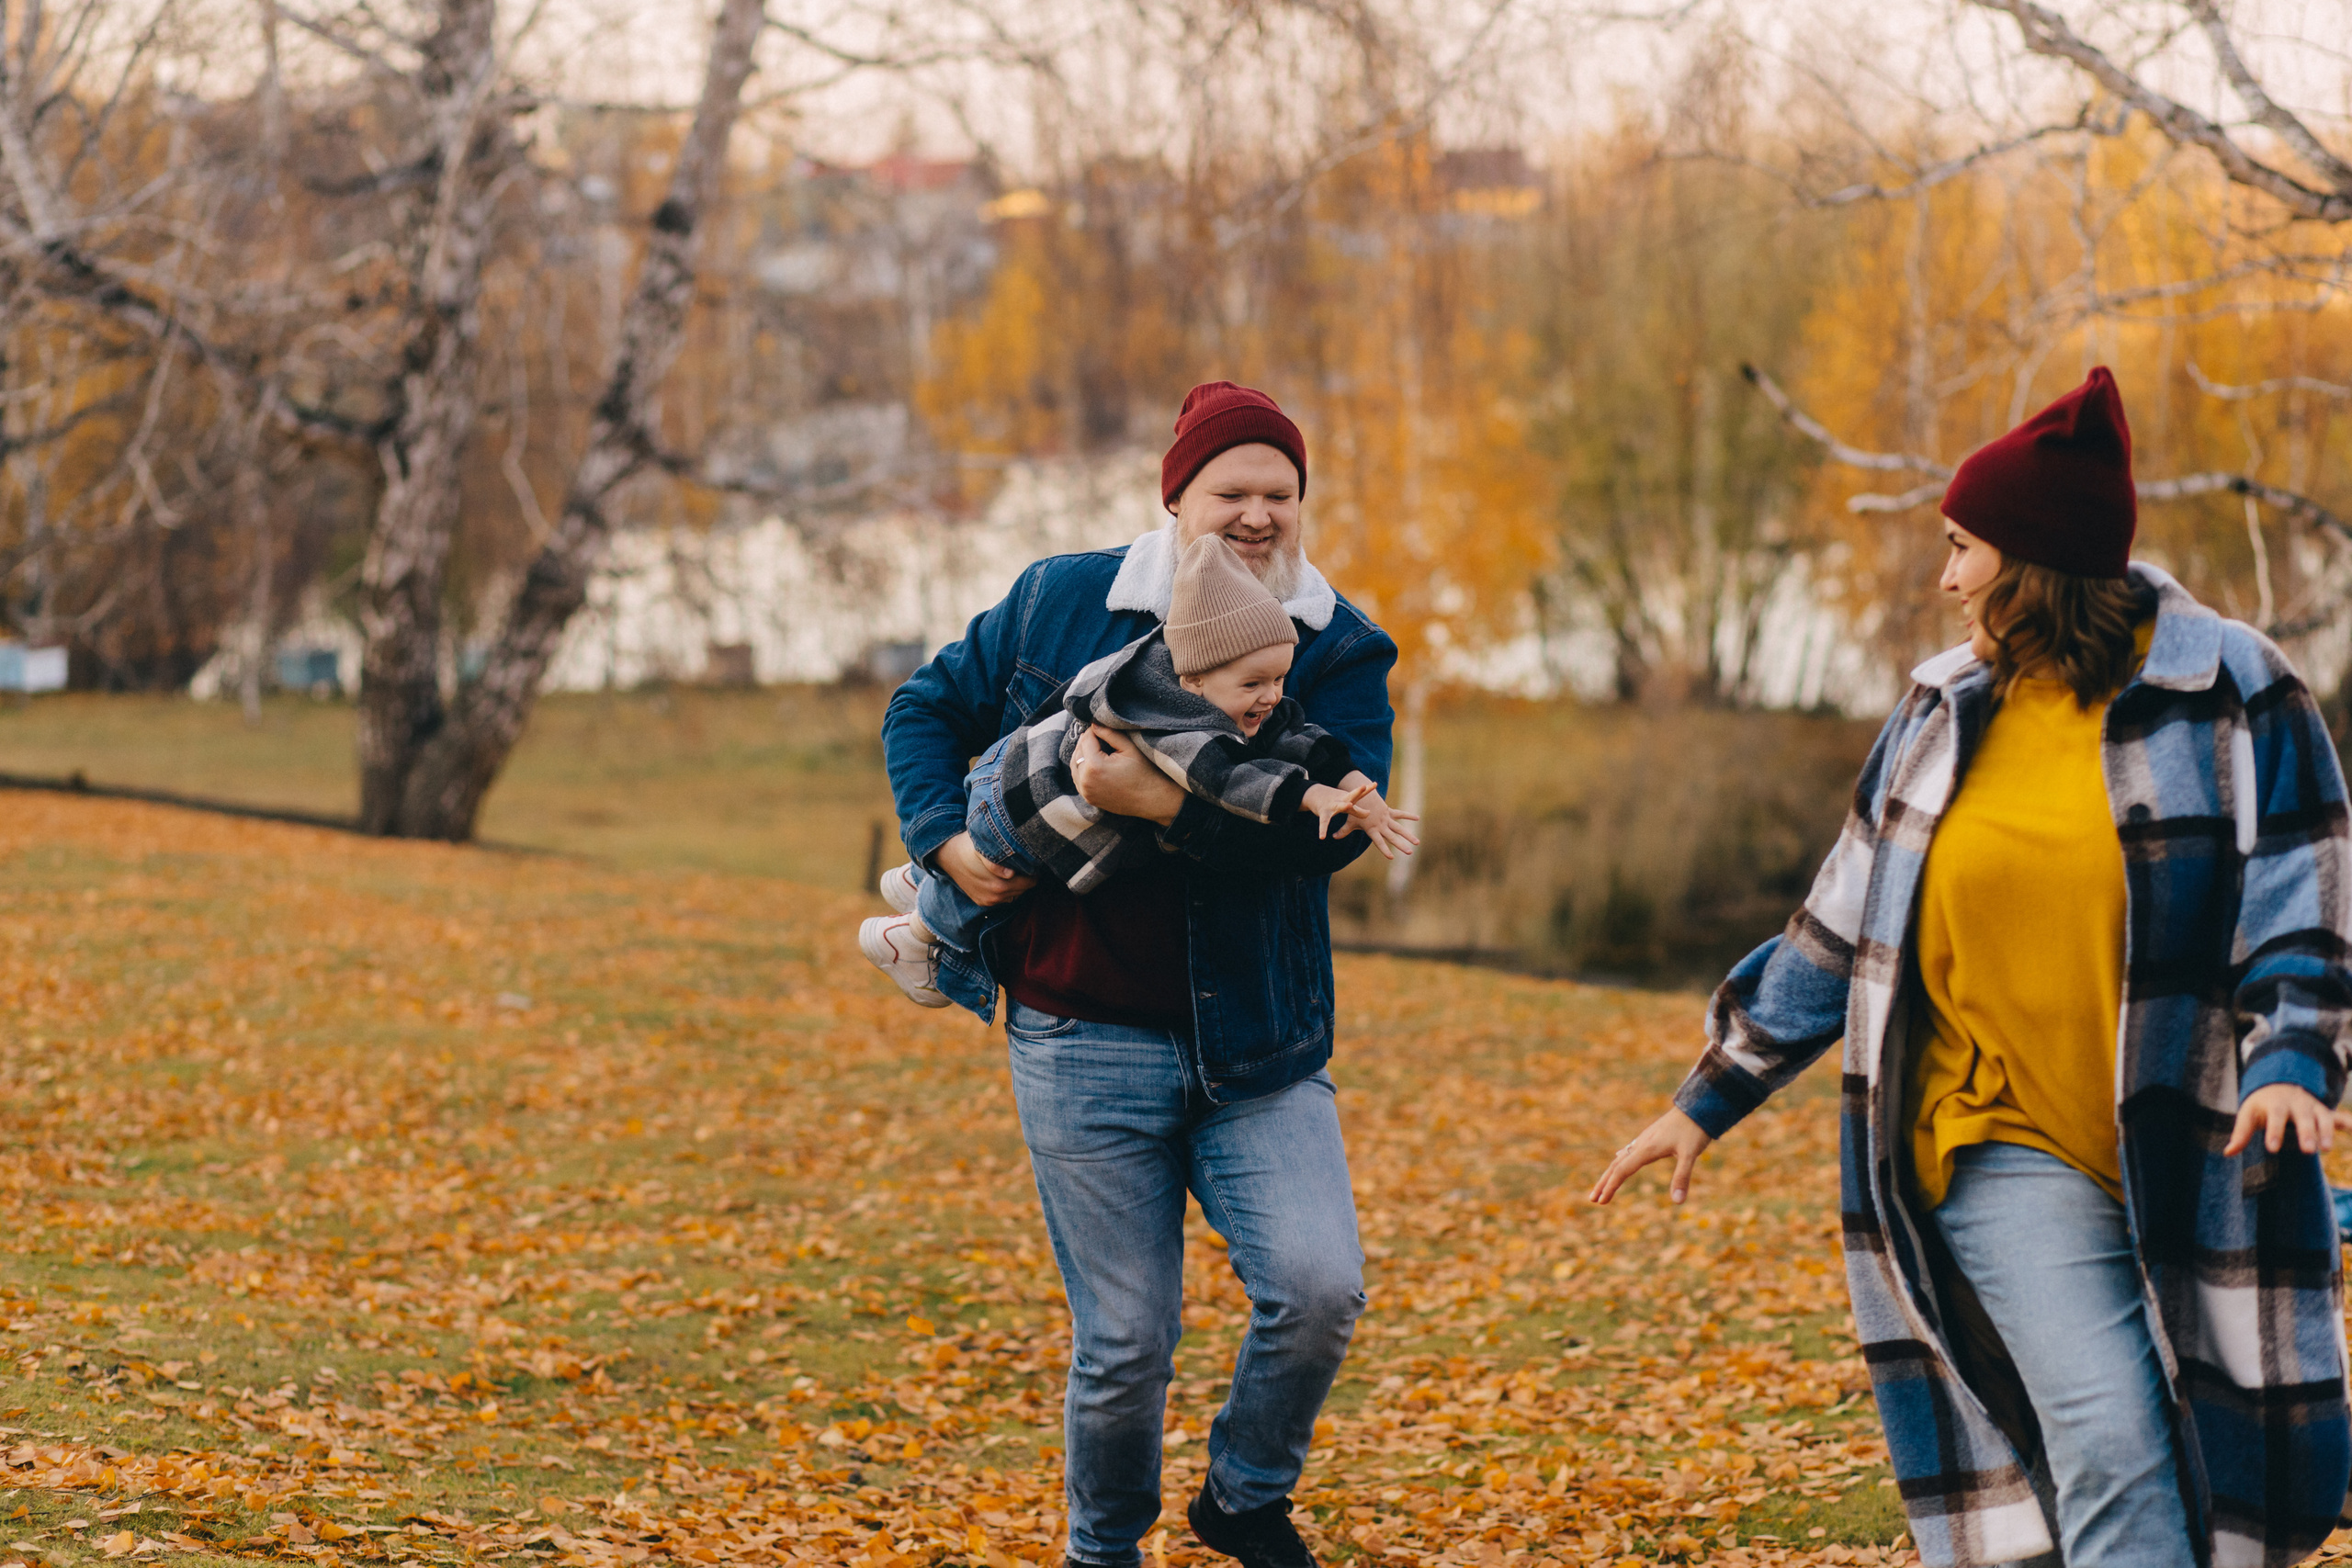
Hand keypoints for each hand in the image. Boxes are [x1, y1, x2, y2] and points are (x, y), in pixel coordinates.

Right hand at [935, 831, 1036, 907]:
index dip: (1032, 868)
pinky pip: (1004, 898)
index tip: (1030, 859)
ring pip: (1015, 894)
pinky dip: (1006, 889)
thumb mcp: (983, 846)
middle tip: (1023, 862)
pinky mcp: (982, 902)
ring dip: (1016, 884)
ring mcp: (988, 901)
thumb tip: (1010, 873)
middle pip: (1025, 889)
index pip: (1031, 881)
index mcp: (999, 885)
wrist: (946, 854)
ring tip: (1013, 869)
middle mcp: (994, 897)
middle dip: (1026, 877)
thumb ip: (997, 860)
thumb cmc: (968, 845)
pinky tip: (1001, 876)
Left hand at [1073, 725, 1185, 825]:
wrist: (1152, 800)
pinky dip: (1081, 768)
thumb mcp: (1129, 748)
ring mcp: (1086, 791)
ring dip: (1082, 754)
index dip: (1093, 730)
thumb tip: (1094, 724)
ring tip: (1094, 747)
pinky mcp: (1088, 798)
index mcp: (1095, 766)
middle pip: (1078, 751)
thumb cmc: (1145, 772)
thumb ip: (1109, 733)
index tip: (1100, 726)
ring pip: (1075, 765)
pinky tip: (1091, 762)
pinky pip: (1078, 779)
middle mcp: (1086, 780)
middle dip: (1086, 741)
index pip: (1086, 739)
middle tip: (1097, 735)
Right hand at [1304, 781, 1372, 840]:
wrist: (1315, 794)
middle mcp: (1341, 800)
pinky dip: (1322, 829)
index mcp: (1348, 798)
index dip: (1368, 789)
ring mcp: (1332, 805)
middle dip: (1358, 792)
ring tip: (1349, 805)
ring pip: (1339, 806)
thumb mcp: (1346, 804)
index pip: (1359, 794)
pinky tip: (1322, 837)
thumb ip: (1358, 810)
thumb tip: (1369, 813)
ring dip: (1344, 806)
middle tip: (1364, 787)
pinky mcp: (1323, 813)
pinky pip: (1323, 822)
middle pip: (1351, 796)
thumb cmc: (1334, 801)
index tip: (1375, 784)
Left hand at [1333, 782, 1419, 859]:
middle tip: (1410, 852)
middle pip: (1393, 837)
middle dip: (1402, 845)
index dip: (1385, 850)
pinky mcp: (1389, 812)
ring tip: (1418, 842)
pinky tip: (1418, 818)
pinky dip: (1409, 815)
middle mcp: (1381, 824)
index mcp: (1372, 829)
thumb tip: (1333, 837)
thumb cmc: (1354, 810)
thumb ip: (1343, 831)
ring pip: (1399, 828)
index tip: (1391, 857)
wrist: (1360, 794)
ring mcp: (1386, 818)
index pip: (1379, 842)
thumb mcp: (1349, 821)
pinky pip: (1400, 814)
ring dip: (1409, 835)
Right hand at [1589, 1107, 1713, 1205]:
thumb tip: (1678, 1202)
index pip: (1622, 1171)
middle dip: (1604, 1183)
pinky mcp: (1650, 1136)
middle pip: (1616, 1165)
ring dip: (1610, 1173)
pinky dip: (1620, 1158)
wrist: (1697, 1106)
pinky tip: (1618, 1157)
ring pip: (1621, 1157)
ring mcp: (1644, 1139)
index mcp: (1646, 1149)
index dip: (1610, 1187)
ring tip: (1603, 1185)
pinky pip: (1629, 1149)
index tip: (1601, 1201)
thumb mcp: (1691, 1155)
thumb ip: (1682, 1177)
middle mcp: (1641, 1144)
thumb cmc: (1694, 1130)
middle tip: (1592, 1199)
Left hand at [2223, 1082, 2333, 1157]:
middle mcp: (2297, 1104)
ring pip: (2323, 1119)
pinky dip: (2349, 1124)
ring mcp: (2313, 1108)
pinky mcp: (2325, 1113)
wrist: (2280, 1085)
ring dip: (2327, 1132)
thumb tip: (2227, 1152)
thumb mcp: (2248, 1114)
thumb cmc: (2261, 1105)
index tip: (2271, 1149)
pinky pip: (2340, 1118)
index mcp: (2276, 1103)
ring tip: (2326, 1149)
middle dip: (2306, 1133)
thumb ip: (2241, 1133)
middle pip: (2303, 1118)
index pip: (2275, 1117)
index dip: (2274, 1132)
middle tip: (2308, 1151)